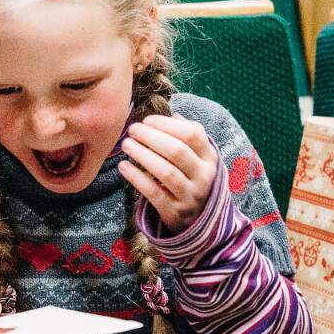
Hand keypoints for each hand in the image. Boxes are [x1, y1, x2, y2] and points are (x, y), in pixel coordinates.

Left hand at [119, 114, 218, 232]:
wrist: (198, 220)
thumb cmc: (190, 179)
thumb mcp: (197, 158)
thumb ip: (187, 135)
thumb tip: (171, 114)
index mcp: (210, 158)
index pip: (193, 134)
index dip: (167, 124)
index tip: (147, 120)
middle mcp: (204, 176)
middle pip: (177, 151)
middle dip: (151, 137)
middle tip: (132, 130)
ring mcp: (191, 196)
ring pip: (165, 172)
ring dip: (142, 155)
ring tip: (126, 144)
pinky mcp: (175, 212)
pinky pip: (153, 192)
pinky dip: (136, 178)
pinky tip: (123, 166)